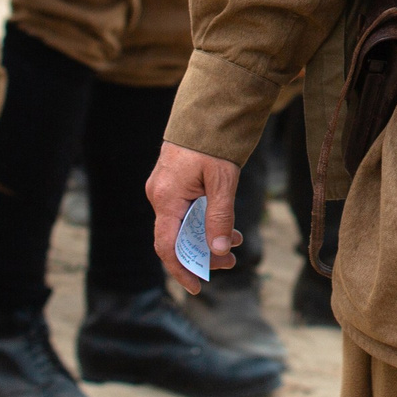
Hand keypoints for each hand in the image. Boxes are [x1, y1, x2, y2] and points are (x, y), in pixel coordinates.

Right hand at [147, 141, 242, 293]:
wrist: (207, 108)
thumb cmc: (214, 142)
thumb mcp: (223, 181)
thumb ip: (220, 217)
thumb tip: (219, 250)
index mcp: (167, 198)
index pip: (167, 246)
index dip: (181, 270)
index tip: (197, 287)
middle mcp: (160, 196)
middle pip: (176, 239)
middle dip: (203, 255)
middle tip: (231, 262)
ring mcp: (164, 189)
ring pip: (183, 226)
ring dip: (207, 239)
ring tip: (237, 244)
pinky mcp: (172, 184)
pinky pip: (185, 212)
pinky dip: (204, 222)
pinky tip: (228, 226)